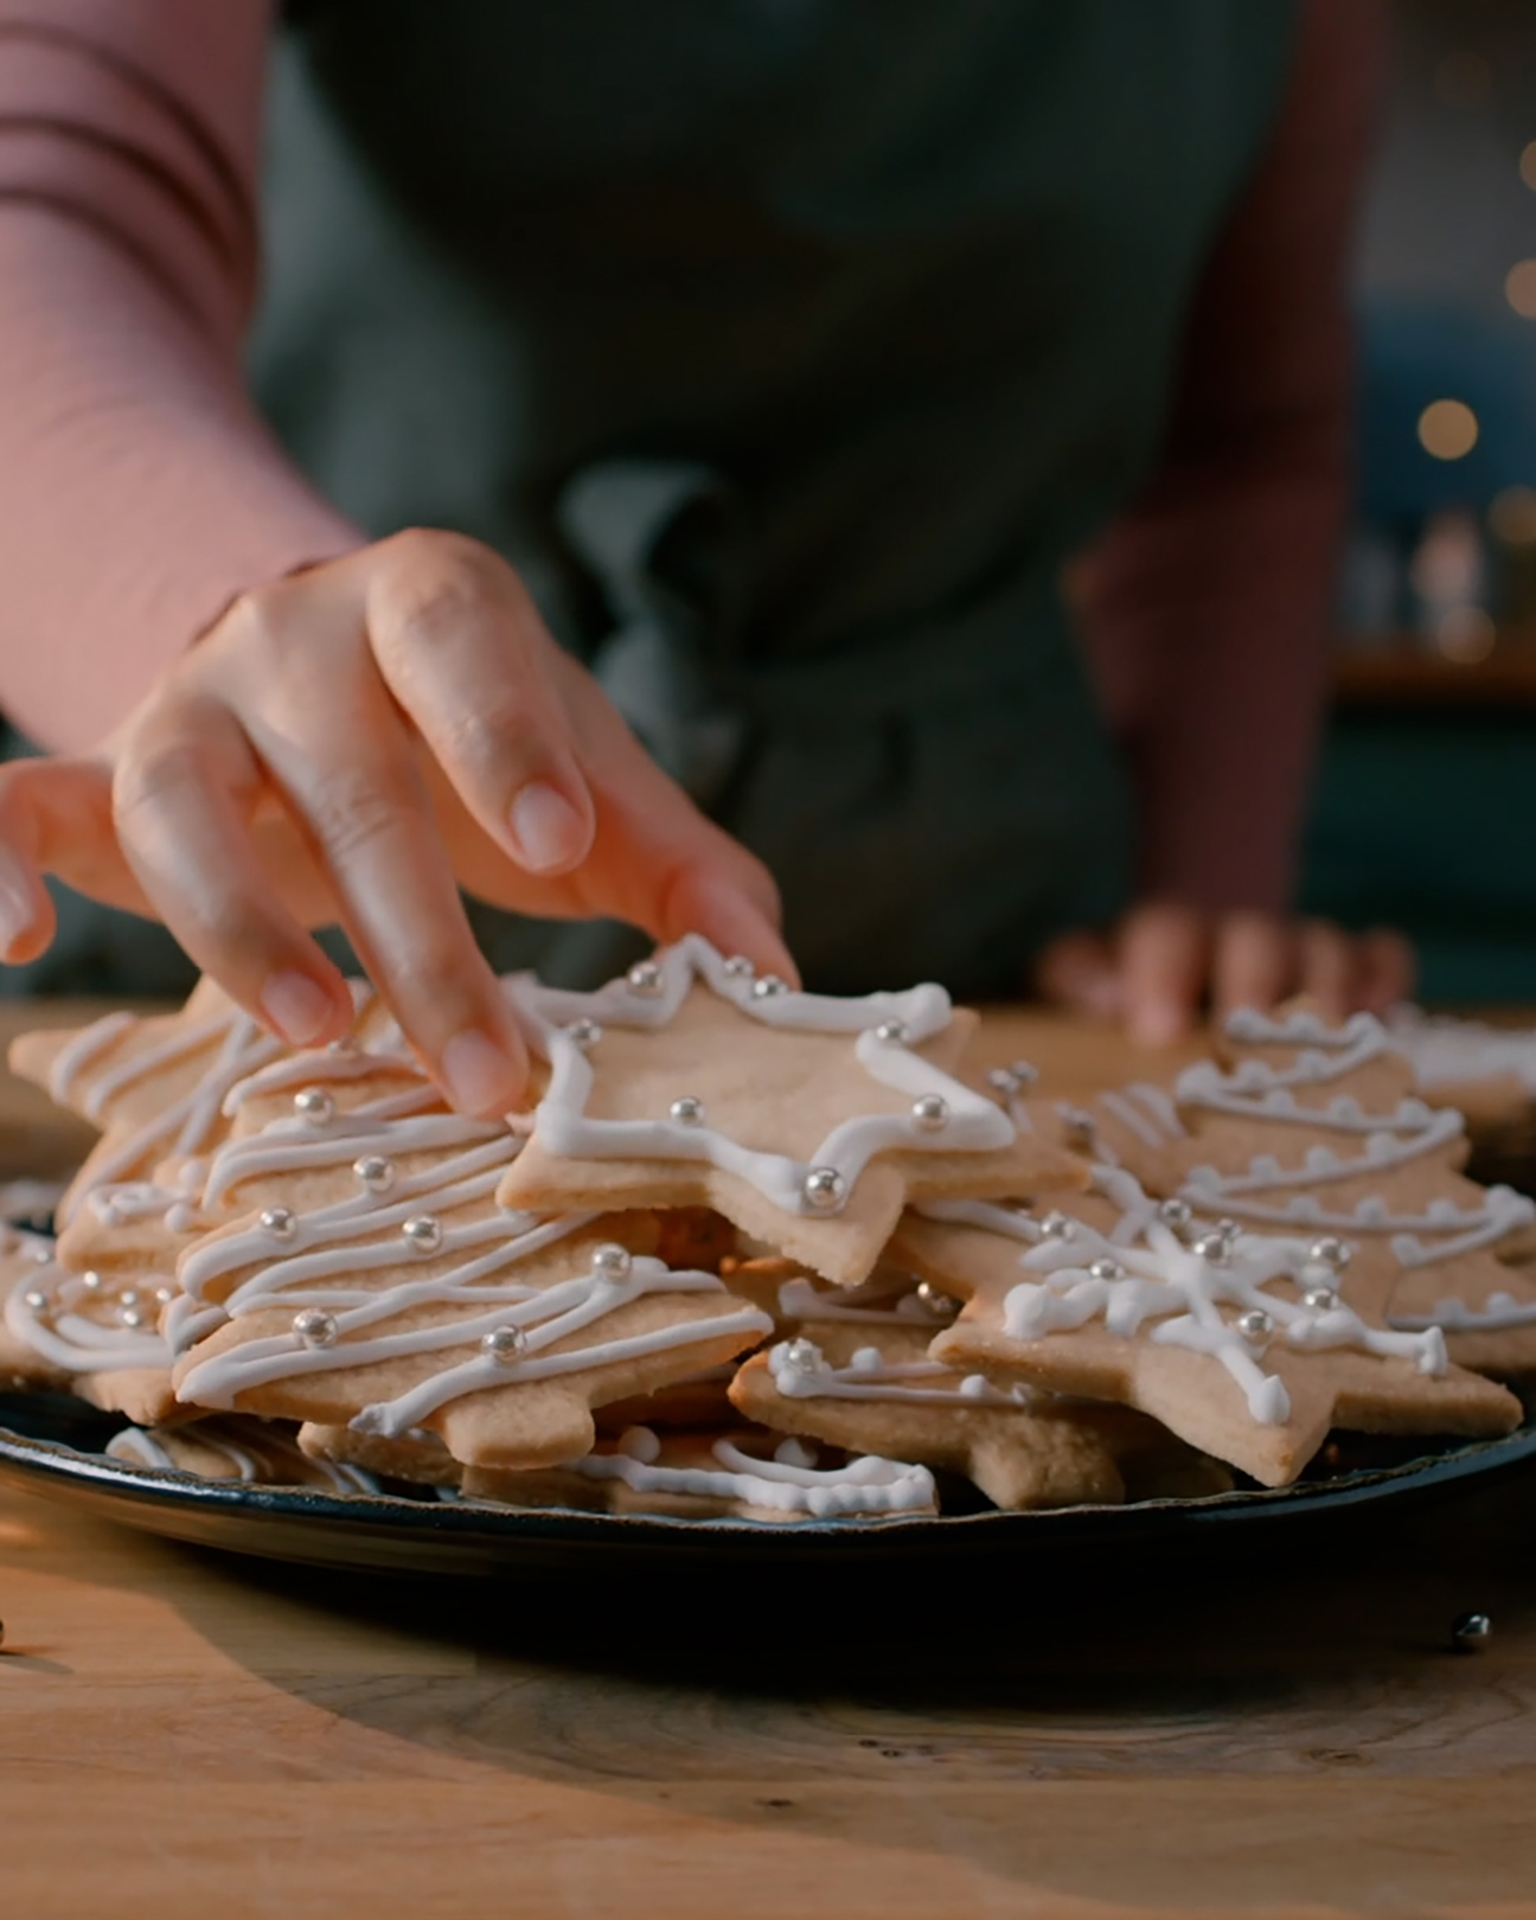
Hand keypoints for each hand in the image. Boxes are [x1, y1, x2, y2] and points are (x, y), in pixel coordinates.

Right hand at [0, 530, 793, 1112]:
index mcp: (431, 604)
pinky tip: (16, 948)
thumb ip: (680, 867)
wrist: (334, 686)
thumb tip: (775, 977)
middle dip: (417, 928)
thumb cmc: (483, 751)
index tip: (560, 841)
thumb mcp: (591, 789)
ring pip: (177, 792)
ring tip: (317, 1032)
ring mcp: (187, 704)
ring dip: (236, 919)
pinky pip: (24, 803)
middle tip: (485, 1069)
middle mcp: (293, 633)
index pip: (460, 637)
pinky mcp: (105, 778)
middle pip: (344, 770)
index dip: (504, 731)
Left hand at [1035, 902, 1413, 1045]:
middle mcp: (1237, 936)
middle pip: (1255, 938)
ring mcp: (1300, 951)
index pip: (1164, 931)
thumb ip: (1077, 978)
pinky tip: (1379, 1019)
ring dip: (1326, 989)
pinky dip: (1386, 981)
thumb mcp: (1080, 981)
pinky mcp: (1354, 971)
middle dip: (1254, 982)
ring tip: (1321, 1039)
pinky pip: (1382, 957)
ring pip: (1323, 946)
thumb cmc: (1122, 994)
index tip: (1156, 1029)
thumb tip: (1106, 994)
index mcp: (1164, 937)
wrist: (1185, 962)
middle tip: (1245, 1034)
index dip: (1162, 972)